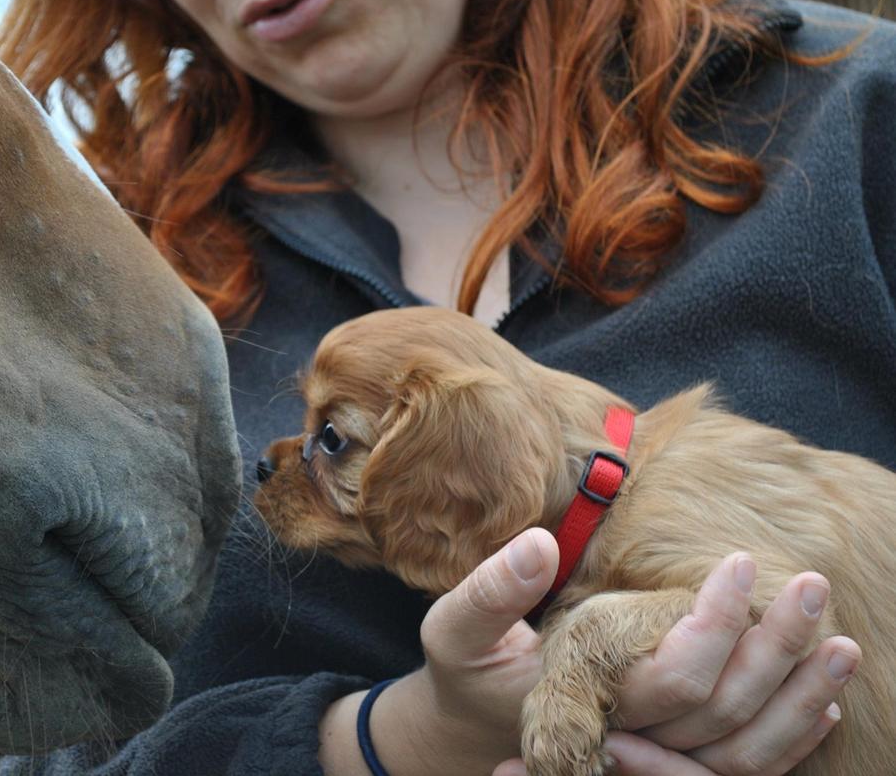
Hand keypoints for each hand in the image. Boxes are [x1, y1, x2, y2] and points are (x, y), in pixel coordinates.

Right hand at [319, 529, 855, 774]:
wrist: (474, 726)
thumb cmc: (466, 669)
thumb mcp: (457, 628)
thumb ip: (492, 591)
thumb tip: (540, 545)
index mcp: (587, 708)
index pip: (676, 679)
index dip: (717, 622)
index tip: (739, 562)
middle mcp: (630, 745)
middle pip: (727, 715)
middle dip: (777, 649)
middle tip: (811, 584)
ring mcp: (654, 762)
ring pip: (748, 752)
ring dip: (801, 698)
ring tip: (841, 642)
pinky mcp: (670, 762)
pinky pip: (745, 767)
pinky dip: (791, 737)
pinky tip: (824, 697)